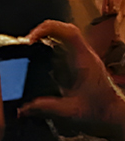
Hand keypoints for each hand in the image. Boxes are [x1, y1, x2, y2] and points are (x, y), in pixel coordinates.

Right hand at [24, 19, 124, 140]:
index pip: (69, 32)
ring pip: (66, 34)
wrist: (116, 111)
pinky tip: (43, 52)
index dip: (47, 29)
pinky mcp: (82, 60)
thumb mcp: (72, 110)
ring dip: (48, 34)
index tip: (32, 38)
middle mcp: (85, 55)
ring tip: (32, 43)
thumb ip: (47, 107)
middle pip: (65, 29)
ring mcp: (84, 56)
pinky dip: (53, 42)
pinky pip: (67, 43)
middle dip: (43, 30)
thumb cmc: (102, 108)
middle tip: (28, 40)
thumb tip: (25, 107)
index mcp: (84, 61)